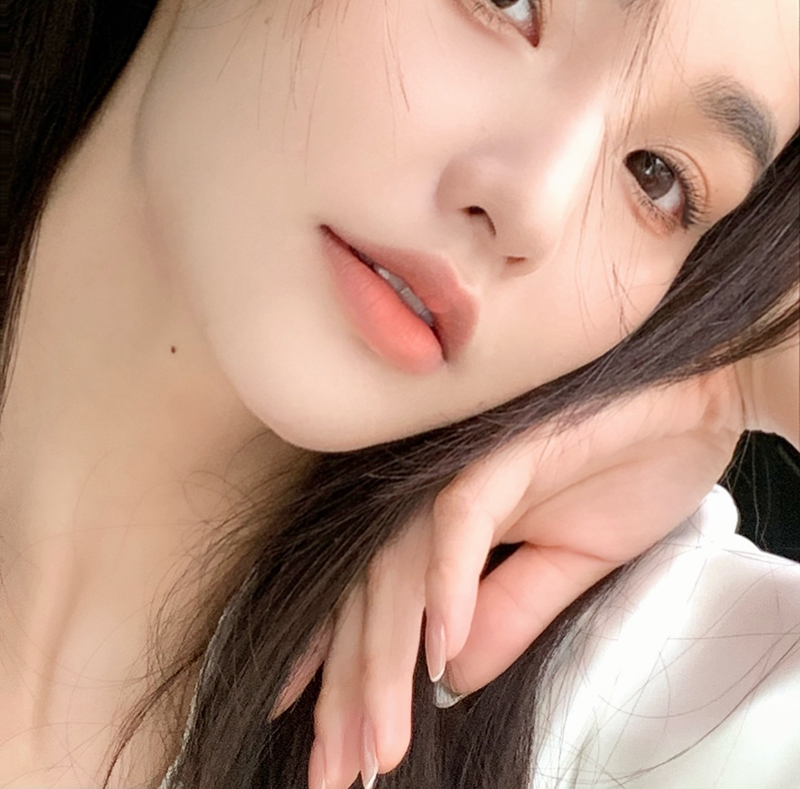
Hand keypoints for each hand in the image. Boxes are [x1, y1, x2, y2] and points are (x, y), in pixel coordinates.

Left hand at [276, 342, 795, 788]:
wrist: (696, 408)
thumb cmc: (631, 467)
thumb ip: (507, 612)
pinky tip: (440, 646)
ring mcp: (464, 465)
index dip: (347, 673)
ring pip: (401, 565)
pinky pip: (459, 515)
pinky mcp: (502, 447)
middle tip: (340, 771)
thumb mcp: (570, 564)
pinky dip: (447, 581)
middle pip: (373, 595)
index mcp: (448, 518)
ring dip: (387, 655)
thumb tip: (448, 677)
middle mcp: (439, 491)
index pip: (379, 602)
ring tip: (376, 738)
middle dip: (352, 688)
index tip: (331, 748)